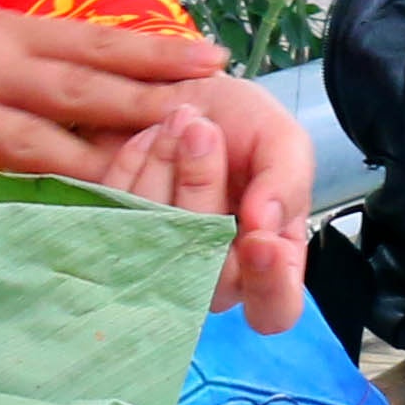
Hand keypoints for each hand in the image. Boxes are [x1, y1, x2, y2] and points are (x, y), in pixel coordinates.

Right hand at [0, 0, 220, 195]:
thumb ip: (16, 40)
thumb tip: (84, 61)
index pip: (88, 42)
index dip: (152, 54)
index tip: (210, 60)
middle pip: (78, 96)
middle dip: (147, 108)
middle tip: (208, 117)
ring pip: (42, 156)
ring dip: (103, 170)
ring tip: (160, 183)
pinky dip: (24, 215)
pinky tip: (65, 235)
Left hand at [95, 71, 317, 332]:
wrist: (190, 95)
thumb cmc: (244, 127)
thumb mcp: (281, 140)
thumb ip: (287, 181)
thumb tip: (263, 222)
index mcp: (268, 263)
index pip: (274, 309)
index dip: (268, 283)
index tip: (259, 238)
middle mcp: (213, 274)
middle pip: (206, 269)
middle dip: (202, 188)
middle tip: (203, 129)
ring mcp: (160, 260)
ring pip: (155, 238)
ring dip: (166, 166)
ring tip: (181, 119)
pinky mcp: (117, 232)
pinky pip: (117, 212)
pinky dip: (134, 163)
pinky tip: (152, 134)